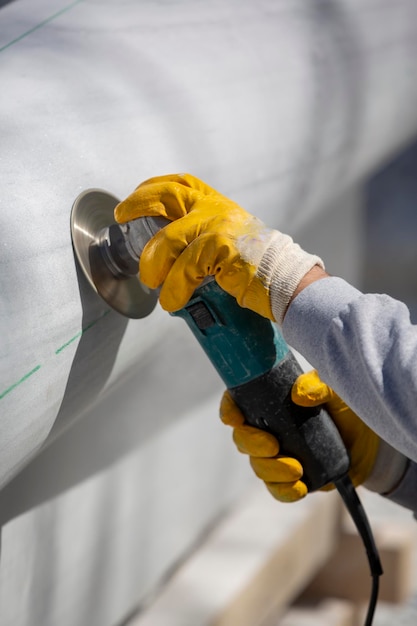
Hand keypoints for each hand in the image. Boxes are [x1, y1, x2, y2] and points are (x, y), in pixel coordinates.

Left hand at [114, 173, 322, 322]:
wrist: (285, 280)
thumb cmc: (255, 266)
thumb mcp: (229, 238)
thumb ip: (202, 235)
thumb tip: (166, 249)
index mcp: (217, 204)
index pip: (180, 183)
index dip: (151, 188)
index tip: (131, 202)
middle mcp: (217, 209)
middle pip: (168, 195)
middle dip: (138, 204)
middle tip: (122, 218)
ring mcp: (220, 226)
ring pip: (169, 239)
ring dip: (153, 263)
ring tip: (152, 281)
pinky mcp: (223, 249)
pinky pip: (186, 268)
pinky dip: (174, 288)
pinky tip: (172, 300)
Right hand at [220, 370, 380, 501]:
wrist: (366, 441)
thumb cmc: (343, 407)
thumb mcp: (333, 390)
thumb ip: (318, 386)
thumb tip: (300, 395)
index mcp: (267, 402)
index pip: (237, 403)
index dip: (229, 410)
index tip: (235, 418)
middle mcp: (265, 429)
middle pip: (242, 439)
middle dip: (251, 444)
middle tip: (273, 446)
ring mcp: (275, 456)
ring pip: (258, 466)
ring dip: (271, 470)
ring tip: (296, 469)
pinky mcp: (290, 479)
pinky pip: (277, 490)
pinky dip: (284, 491)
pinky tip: (299, 488)